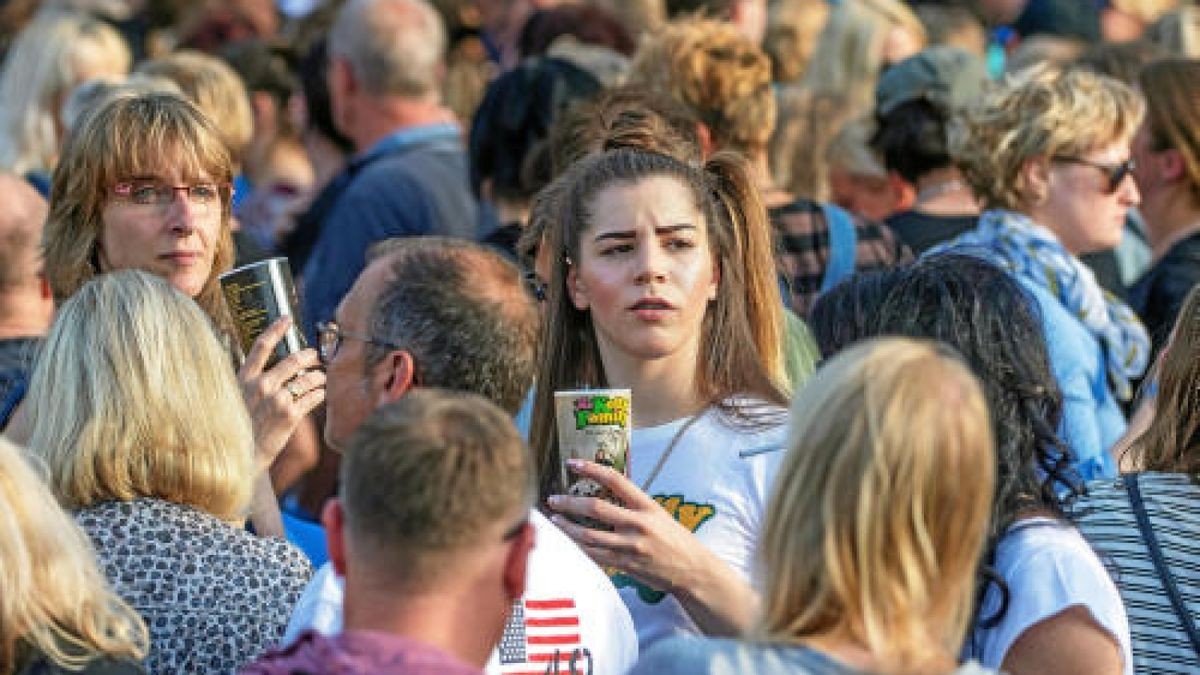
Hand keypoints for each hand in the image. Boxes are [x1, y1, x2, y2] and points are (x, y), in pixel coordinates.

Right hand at [238, 316, 325, 471]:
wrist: (240, 456)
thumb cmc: (239, 427)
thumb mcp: (236, 399)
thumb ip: (251, 383)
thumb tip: (270, 370)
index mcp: (244, 378)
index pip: (260, 346)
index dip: (275, 329)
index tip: (287, 319)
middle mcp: (260, 385)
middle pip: (293, 360)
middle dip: (310, 356)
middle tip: (316, 356)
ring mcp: (276, 400)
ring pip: (308, 378)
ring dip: (319, 376)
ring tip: (322, 378)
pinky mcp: (290, 415)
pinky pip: (313, 397)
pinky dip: (320, 394)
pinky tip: (321, 394)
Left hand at [546, 459, 705, 594]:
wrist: (693, 571)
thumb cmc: (676, 541)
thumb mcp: (659, 516)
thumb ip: (634, 506)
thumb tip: (606, 495)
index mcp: (647, 506)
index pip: (616, 480)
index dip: (592, 469)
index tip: (572, 463)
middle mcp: (638, 524)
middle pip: (595, 508)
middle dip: (569, 503)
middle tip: (553, 499)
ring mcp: (630, 546)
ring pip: (588, 535)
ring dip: (567, 527)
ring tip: (554, 520)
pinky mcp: (625, 565)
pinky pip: (594, 555)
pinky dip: (577, 547)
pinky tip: (567, 541)